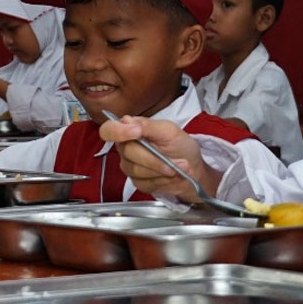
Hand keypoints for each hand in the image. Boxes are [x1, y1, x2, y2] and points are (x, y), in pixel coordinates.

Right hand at [99, 116, 217, 201]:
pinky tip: (172, 176)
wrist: (193, 170)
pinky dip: (163, 180)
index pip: (109, 130)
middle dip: (154, 158)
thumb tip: (126, 120)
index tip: (136, 132)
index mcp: (130, 130)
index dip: (118, 131)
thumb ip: (148, 125)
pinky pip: (144, 183)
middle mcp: (126, 148)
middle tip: (174, 160)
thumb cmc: (181, 147)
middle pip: (128, 152)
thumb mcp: (170, 131)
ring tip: (179, 167)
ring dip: (162, 170)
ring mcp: (130, 166)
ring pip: (137, 170)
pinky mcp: (137, 182)